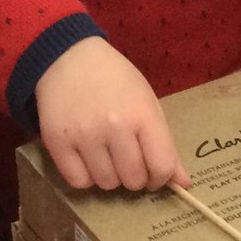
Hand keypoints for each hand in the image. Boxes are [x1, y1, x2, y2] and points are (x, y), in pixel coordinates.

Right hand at [34, 37, 188, 191]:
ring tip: (105, 156)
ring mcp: (84, 136)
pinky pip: (78, 181)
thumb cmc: (114, 78)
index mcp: (142, 115)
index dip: (161, 178)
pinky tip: (86, 160)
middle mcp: (114, 127)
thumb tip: (183, 183)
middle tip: (127, 161)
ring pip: (106, 184)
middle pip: (133, 180)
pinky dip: (85, 176)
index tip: (154, 173)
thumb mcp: (146, 102)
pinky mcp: (57, 142)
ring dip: (110, 176)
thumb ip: (164, 143)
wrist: (68, 57)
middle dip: (135, 177)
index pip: (161, 167)